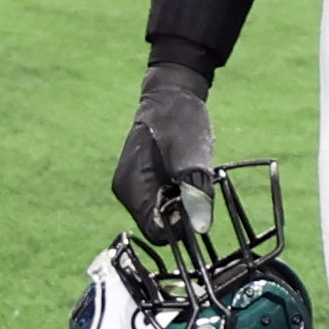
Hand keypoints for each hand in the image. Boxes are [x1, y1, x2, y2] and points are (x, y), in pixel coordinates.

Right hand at [111, 63, 216, 241]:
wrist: (172, 94)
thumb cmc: (180, 120)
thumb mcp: (193, 157)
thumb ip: (195, 194)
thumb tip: (200, 229)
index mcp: (132, 190)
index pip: (156, 233)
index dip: (180, 229)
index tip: (198, 209)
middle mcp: (129, 194)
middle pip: (160, 226)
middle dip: (182, 215)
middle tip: (197, 188)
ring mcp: (135, 187)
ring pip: (164, 214)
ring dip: (183, 203)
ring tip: (191, 176)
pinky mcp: (145, 181)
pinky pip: (165, 200)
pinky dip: (180, 194)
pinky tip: (187, 174)